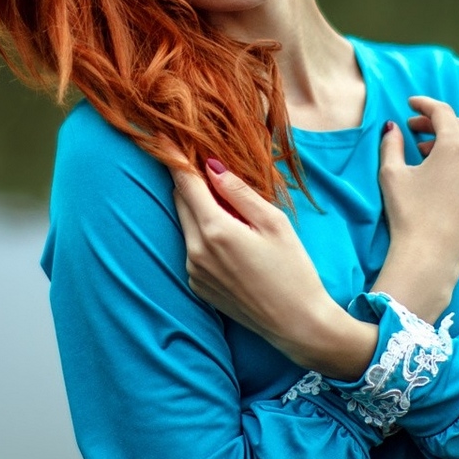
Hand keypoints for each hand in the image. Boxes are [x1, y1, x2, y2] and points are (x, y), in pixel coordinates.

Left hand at [172, 160, 375, 379]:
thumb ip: (239, 192)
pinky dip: (202, 233)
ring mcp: (193, 271)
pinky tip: (229, 236)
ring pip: (186, 224)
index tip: (162, 134)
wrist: (296, 324)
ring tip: (224, 201)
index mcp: (215, 230)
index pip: (184, 182)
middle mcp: (195, 251)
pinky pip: (191, 247)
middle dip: (187, 179)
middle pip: (181, 201)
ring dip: (197, 207)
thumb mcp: (274, 223)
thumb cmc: (293, 270)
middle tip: (201, 160)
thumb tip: (211, 165)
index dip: (173, 156)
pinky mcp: (197, 285)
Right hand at [373, 96, 458, 321]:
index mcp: (456, 146)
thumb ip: (392, 143)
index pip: (443, 112)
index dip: (425, 104)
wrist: (430, 258)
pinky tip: (449, 181)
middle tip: (416, 131)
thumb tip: (392, 127)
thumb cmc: (408, 214)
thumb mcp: (391, 174)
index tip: (411, 104)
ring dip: (457, 144)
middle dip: (438, 125)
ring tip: (433, 155)